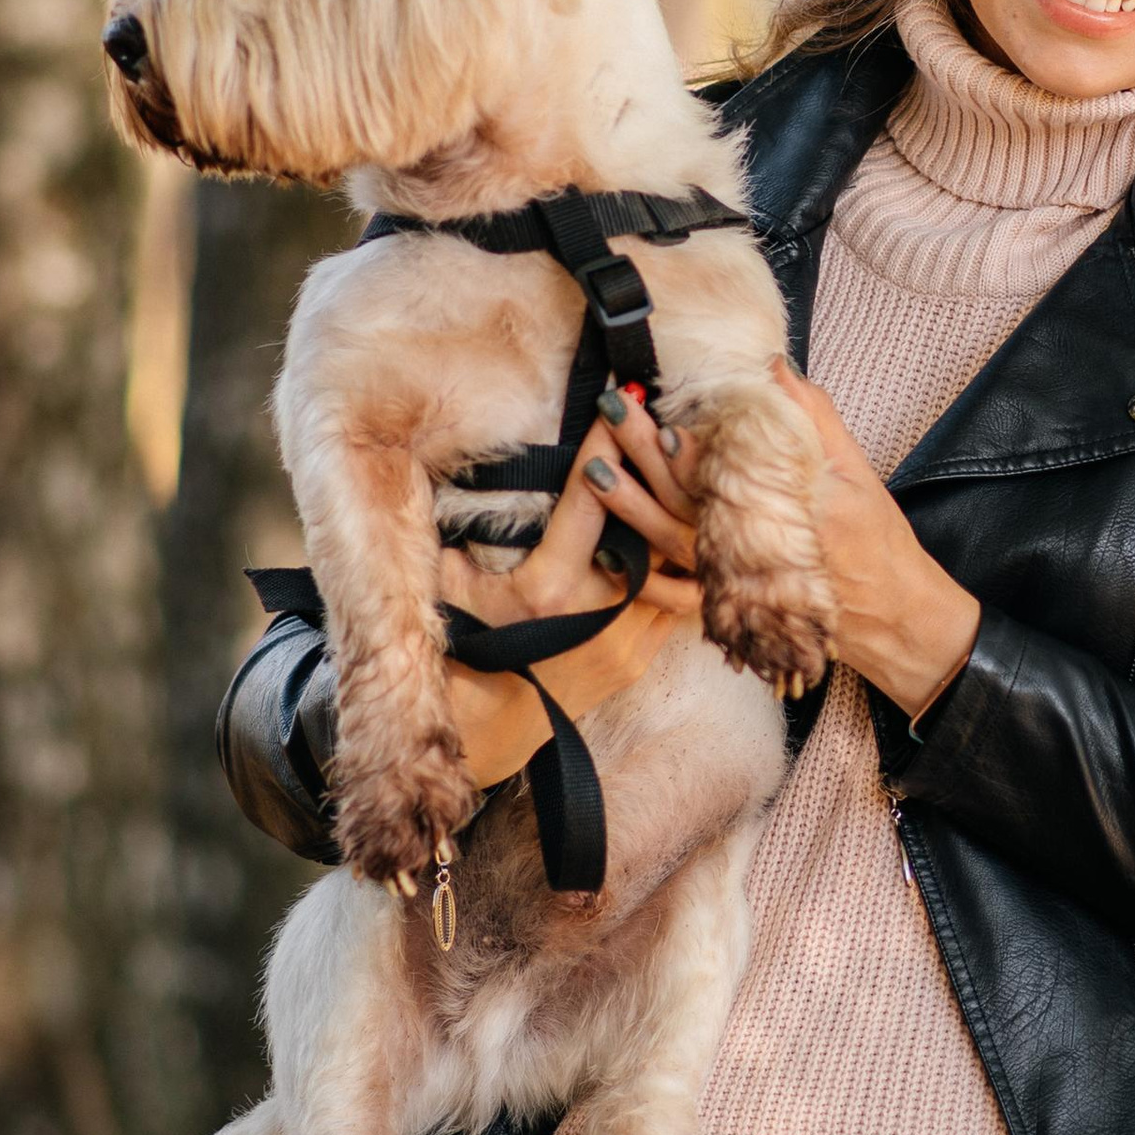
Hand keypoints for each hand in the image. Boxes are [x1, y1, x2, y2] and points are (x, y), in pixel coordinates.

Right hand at [438, 429, 698, 787]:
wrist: (483, 735)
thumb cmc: (458, 654)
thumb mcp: (447, 589)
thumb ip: (456, 535)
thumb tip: (453, 477)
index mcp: (549, 589)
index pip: (591, 499)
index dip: (606, 445)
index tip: (621, 400)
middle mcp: (600, 614)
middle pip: (651, 524)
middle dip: (657, 467)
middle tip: (664, 421)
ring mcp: (629, 639)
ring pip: (675, 565)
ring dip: (678, 515)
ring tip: (686, 466)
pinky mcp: (642, 657)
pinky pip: (677, 599)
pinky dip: (681, 562)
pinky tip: (686, 525)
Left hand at [589, 363, 980, 724]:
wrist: (896, 621)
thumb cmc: (880, 543)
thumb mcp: (858, 472)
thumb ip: (814, 418)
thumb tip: (773, 366)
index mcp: (797, 508)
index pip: (732, 467)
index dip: (690, 437)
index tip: (658, 404)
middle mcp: (763, 549)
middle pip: (691, 498)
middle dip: (645, 455)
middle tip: (614, 412)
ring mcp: (743, 583)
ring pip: (673, 542)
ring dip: (630, 504)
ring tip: (593, 468)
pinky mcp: (732, 605)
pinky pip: (677, 589)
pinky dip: (640, 569)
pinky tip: (607, 545)